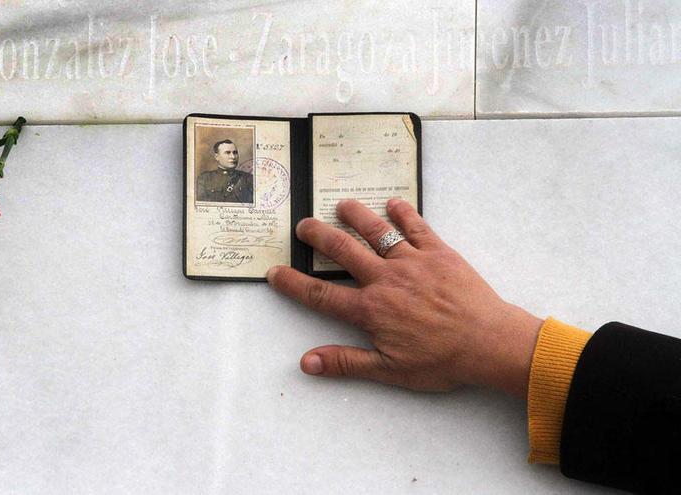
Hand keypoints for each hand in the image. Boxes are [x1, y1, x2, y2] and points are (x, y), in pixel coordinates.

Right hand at [266, 199, 542, 398]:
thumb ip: (346, 363)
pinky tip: (393, 203)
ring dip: (356, 215)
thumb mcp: (389, 370)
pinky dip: (403, 213)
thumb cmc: (441, 361)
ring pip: (376, 231)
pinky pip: (416, 226)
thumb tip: (307, 362)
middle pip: (343, 251)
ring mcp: (411, 261)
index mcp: (370, 309)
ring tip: (341, 205)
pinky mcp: (437, 252)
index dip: (293, 284)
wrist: (489, 342)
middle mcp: (385, 279)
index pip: (320, 295)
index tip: (275, 272)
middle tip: (303, 225)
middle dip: (319, 236)